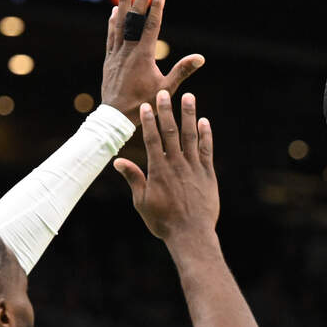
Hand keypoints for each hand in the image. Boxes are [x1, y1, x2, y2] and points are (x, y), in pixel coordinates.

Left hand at [101, 0, 203, 124]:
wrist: (116, 116)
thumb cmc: (143, 103)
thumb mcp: (166, 88)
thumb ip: (182, 70)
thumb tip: (200, 58)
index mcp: (143, 55)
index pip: (151, 25)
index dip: (156, 7)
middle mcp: (128, 50)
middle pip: (134, 18)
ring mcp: (117, 53)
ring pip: (119, 23)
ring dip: (122, 2)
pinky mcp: (109, 59)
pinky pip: (111, 36)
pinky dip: (113, 22)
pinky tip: (114, 12)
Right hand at [113, 91, 218, 239]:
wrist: (191, 235)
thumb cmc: (163, 221)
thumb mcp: (142, 202)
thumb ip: (133, 178)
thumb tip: (118, 161)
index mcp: (159, 170)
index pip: (153, 140)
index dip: (149, 121)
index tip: (145, 106)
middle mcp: (177, 165)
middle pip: (171, 132)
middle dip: (167, 110)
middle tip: (164, 92)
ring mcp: (194, 168)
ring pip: (191, 136)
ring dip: (189, 115)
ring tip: (189, 97)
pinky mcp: (208, 174)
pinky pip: (207, 150)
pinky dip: (206, 135)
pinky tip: (204, 122)